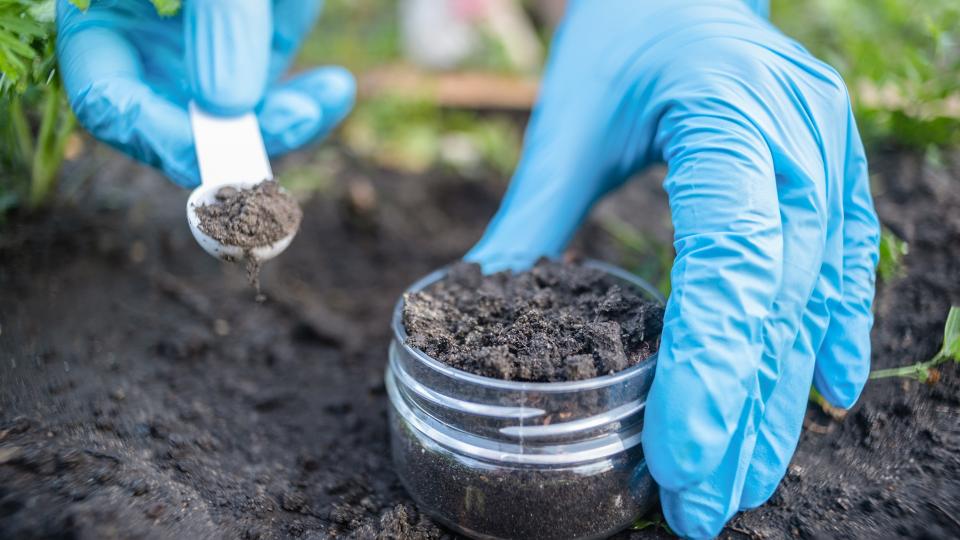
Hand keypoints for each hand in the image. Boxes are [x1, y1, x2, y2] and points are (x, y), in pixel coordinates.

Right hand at [56, 0, 354, 186]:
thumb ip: (217, 18)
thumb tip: (229, 103)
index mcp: (102, 16)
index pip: (109, 101)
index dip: (158, 134)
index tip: (221, 147)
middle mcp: (147, 40)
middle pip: (177, 122)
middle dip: (240, 134)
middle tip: (294, 128)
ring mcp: (202, 46)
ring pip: (238, 115)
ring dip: (286, 118)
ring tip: (330, 94)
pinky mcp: (254, 43)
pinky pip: (278, 90)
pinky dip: (310, 99)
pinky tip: (336, 88)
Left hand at [466, 0, 879, 535]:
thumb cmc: (623, 32)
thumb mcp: (571, 119)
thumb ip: (535, 214)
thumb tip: (476, 304)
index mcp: (726, 114)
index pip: (727, 261)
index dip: (709, 369)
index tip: (681, 460)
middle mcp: (795, 137)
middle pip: (776, 297)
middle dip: (741, 412)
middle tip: (704, 506)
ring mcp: (827, 150)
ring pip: (813, 295)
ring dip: (781, 396)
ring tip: (749, 479)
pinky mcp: (833, 166)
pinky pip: (844, 261)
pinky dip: (831, 332)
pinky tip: (821, 394)